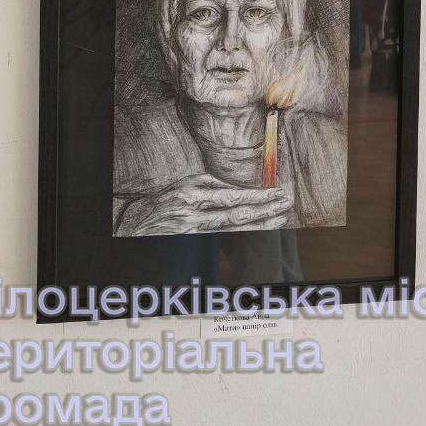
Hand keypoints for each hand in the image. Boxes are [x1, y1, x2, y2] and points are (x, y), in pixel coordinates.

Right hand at [117, 174, 293, 235]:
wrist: (138, 222)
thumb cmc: (168, 199)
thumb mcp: (187, 184)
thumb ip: (213, 187)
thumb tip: (242, 191)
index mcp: (193, 190)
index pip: (232, 195)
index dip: (257, 195)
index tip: (277, 192)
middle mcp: (193, 210)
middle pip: (237, 212)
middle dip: (265, 208)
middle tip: (287, 202)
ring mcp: (193, 228)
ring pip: (233, 227)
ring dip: (260, 222)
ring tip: (281, 216)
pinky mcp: (192, 240)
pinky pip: (223, 236)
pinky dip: (244, 232)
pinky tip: (260, 228)